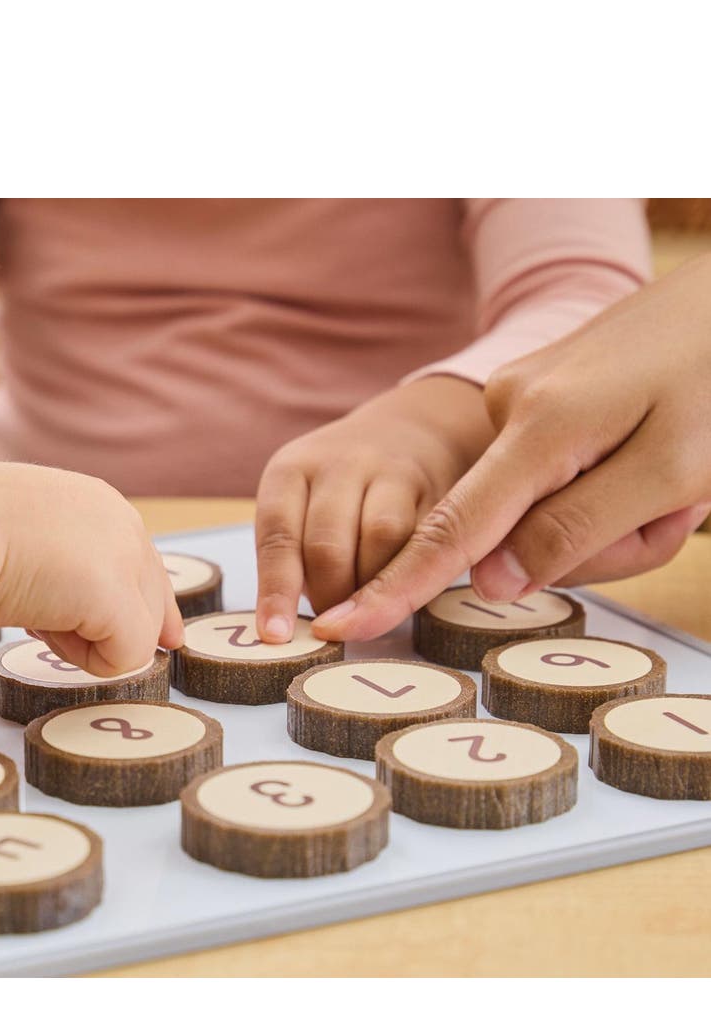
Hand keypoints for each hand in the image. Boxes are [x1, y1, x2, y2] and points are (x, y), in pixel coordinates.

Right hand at [0, 462, 184, 674]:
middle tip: (40, 614)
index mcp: (100, 505)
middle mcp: (123, 525)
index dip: (154, 608)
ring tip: (34, 610)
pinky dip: (86, 661)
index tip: (167, 638)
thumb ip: (72, 565)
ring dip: (84, 642)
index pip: (146, 565)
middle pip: (151, 603)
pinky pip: (126, 658)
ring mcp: (125, 559)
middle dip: (103, 627)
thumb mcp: (30, 538)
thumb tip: (91, 614)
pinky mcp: (118, 599)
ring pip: (138, 634)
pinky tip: (44, 626)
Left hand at [255, 377, 493, 640]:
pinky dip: (411, 575)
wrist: (415, 431)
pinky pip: (424, 541)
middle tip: (334, 623)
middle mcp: (339, 463)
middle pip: (328, 547)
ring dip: (372, 591)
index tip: (276, 635)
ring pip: (379, 541)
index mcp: (291, 470)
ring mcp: (392, 472)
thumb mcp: (301, 505)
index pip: (279, 536)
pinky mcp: (438, 488)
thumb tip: (281, 631)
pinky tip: (405, 586)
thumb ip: (293, 556)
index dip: (277, 591)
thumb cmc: (343, 491)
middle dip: (330, 597)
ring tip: (369, 608)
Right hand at [312, 254, 710, 641]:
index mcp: (538, 426)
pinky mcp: (542, 402)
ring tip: (681, 482)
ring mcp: (524, 401)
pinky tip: (660, 464)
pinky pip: (563, 479)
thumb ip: (575, 531)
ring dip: (618, 517)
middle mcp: (512, 409)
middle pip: (524, 531)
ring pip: (550, 510)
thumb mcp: (669, 470)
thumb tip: (491, 582)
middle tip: (680, 507)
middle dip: (604, 543)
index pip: (456, 529)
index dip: (401, 585)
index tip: (348, 624)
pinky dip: (614, 488)